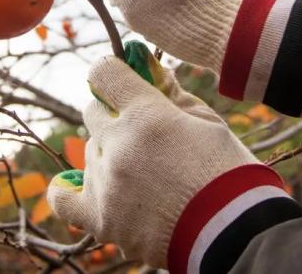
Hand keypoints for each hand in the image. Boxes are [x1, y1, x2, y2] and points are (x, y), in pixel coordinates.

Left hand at [47, 49, 299, 269]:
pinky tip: (84, 184)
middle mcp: (118, 145)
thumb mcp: (208, 121)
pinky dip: (69, 189)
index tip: (124, 80)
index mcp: (147, 115)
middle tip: (145, 133)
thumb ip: (170, 92)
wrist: (237, 235)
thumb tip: (147, 65)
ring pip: (89, 152)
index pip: (104, 73)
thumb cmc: (229, 173)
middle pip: (94, 112)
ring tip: (146, 174)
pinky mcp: (102, 220)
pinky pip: (64, 199)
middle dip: (115, 115)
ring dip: (109, 154)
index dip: (114, 72)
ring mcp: (106, 184)